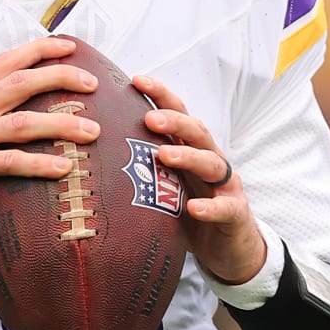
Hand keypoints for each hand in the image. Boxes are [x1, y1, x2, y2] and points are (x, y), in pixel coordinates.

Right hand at [0, 37, 99, 268]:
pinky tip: (65, 168)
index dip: (39, 50)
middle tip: (92, 83)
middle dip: (61, 76)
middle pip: (21, 82)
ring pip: (23, 122)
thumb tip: (24, 112)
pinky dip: (41, 164)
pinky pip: (11, 162)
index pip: (6, 61)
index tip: (69, 46)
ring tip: (93, 131)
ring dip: (63, 124)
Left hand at [132, 75, 266, 286]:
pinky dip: (210, 206)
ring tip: (164, 155)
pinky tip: (194, 207)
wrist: (229, 249)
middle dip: (173, 121)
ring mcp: (226, 186)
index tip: (136, 80)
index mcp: (191, 150)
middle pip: (196, 131)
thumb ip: (141, 169)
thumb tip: (93, 153)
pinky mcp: (235, 214)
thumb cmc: (190, 212)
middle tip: (148, 119)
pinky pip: (225, 207)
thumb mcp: (165, 188)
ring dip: (188, 156)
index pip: (178, 114)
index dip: (160, 96)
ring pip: (212, 163)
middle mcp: (210, 160)